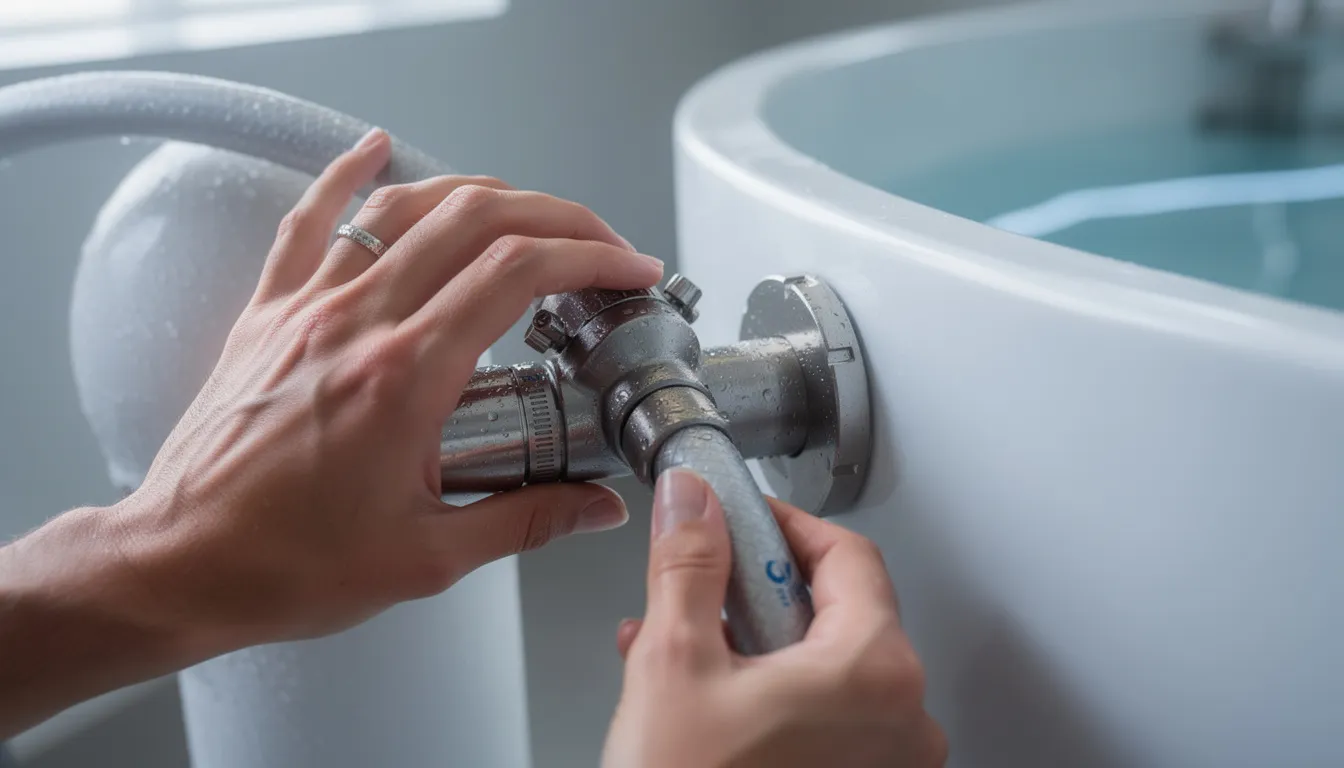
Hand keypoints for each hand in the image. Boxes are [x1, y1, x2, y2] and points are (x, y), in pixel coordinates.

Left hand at [101, 128, 664, 651]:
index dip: (589, 255)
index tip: (626, 267)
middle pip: (474, 221)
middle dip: (556, 217)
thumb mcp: (427, 558)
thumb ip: (525, 521)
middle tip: (598, 241)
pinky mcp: (268, 315)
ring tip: (526, 210)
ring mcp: (307, 310)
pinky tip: (373, 149)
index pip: (518, 273)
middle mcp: (356, 324)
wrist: (179, 566)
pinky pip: (308, 221)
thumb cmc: (285, 564)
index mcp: (404, 378)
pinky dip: (346, 175)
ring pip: (404, 209)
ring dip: (478, 193)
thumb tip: (595, 508)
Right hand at [603, 469, 946, 767]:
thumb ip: (688, 564)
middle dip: (754, 593)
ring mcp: (884, 765)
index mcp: (874, 673)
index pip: (847, 554)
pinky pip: (821, 717)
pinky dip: (767, 695)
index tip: (740, 517)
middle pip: (835, 611)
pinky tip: (704, 698)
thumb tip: (693, 502)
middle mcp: (899, 722)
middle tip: (702, 590)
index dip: (784, 525)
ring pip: (820, 667)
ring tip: (683, 651)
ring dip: (750, 645)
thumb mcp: (674, 662)